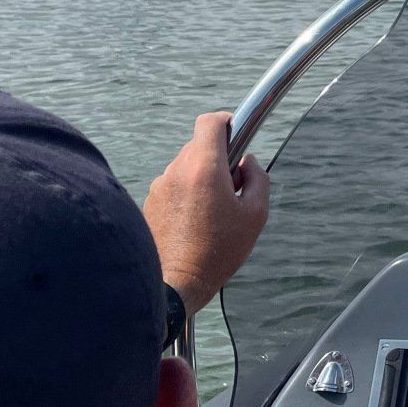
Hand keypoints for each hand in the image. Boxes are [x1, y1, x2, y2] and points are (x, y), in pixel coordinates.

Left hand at [143, 112, 269, 312]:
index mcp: (204, 168)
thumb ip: (258, 179)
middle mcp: (177, 171)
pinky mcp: (149, 202)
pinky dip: (185, 193)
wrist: (176, 283)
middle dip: (218, 158)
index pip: (210, 123)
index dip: (227, 122)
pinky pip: (173, 185)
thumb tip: (247, 163)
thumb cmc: (219, 251)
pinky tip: (194, 222)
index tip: (237, 133)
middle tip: (232, 187)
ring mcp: (160, 186)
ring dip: (201, 177)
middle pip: (199, 145)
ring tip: (212, 211)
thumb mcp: (255, 215)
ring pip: (185, 167)